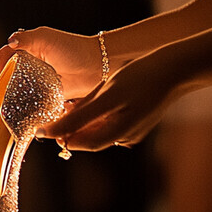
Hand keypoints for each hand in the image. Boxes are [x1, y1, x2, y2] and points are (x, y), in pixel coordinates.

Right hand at [0, 27, 105, 99]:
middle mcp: (32, 64)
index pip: (7, 54)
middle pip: (10, 73)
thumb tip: (9, 42)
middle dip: (2, 82)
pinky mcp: (49, 96)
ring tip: (6, 105)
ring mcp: (40, 81)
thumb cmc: (73, 48)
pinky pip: (34, 102)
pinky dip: (28, 106)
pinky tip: (22, 111)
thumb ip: (25, 38)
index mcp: (29, 48)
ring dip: (13, 96)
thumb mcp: (46, 37)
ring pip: (20, 89)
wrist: (99, 67)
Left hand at [40, 57, 176, 149]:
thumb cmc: (140, 78)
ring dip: (79, 120)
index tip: (38, 127)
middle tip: (49, 114)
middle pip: (86, 137)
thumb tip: (56, 132)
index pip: (79, 142)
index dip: (57, 135)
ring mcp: (131, 129)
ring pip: (95, 129)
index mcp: (118, 133)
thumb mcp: (106, 94)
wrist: (173, 68)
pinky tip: (88, 100)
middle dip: (67, 127)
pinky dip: (93, 115)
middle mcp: (124, 136)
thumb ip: (81, 115)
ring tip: (67, 104)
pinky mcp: (134, 120)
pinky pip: (106, 122)